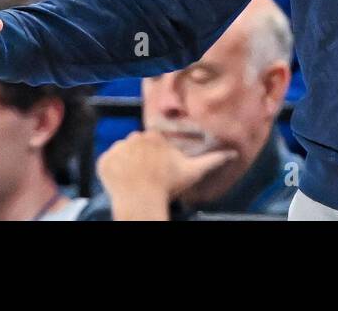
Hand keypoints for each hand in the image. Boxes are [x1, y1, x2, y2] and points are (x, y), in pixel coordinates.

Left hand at [97, 130, 236, 219]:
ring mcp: (117, 148)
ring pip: (122, 152)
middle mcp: (134, 137)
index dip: (155, 155)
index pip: (153, 141)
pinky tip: (122, 180)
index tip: (157, 167)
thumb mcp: (192, 171)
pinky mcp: (104, 160)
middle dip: (141, 156)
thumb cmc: (168, 186)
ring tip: (134, 178)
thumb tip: (233, 153)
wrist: (141, 201)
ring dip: (126, 162)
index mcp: (154, 136)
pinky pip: (107, 161)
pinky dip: (112, 169)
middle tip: (146, 174)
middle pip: (137, 144)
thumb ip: (213, 159)